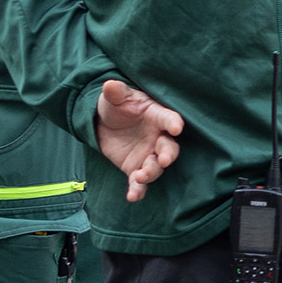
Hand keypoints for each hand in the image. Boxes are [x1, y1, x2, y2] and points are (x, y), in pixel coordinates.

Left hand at [94, 78, 182, 201]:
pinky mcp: (135, 168)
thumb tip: (110, 85)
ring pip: (156, 167)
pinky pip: (139, 182)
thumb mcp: (115, 97)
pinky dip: (138, 190)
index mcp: (156, 117)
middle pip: (168, 148)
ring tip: (141, 176)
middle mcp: (157, 138)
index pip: (168, 119)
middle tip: (164, 160)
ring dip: (151, 173)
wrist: (104, 122)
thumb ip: (115, 93)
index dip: (173, 123)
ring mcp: (148, 155)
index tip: (176, 128)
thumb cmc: (117, 106)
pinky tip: (133, 197)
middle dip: (168, 155)